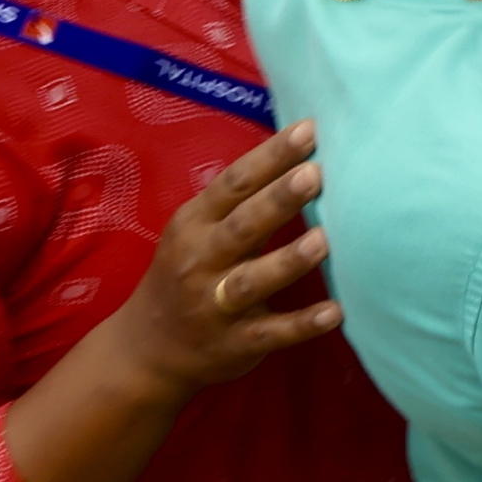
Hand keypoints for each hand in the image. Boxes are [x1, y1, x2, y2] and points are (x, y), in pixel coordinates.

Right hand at [97, 122, 342, 393]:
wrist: (146, 350)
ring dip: (288, 261)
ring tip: (324, 240)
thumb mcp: (198, 230)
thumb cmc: (188, 271)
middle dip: (278, 200)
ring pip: (252, 281)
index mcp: (194, 225)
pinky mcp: (235, 343)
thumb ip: (241, 197)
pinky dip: (302, 324)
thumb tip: (303, 143)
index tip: (309, 130)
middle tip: (316, 173)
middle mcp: (200, 261)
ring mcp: (215, 305)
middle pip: (242, 227)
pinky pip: (271, 333)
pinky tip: (335, 312)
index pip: (233, 185)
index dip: (270, 157)